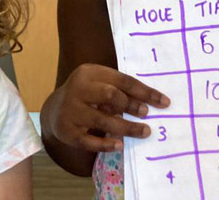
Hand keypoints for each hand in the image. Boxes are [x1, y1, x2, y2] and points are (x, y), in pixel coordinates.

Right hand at [45, 64, 169, 152]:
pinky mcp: (67, 131)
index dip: (145, 91)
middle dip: (132, 105)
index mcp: (89, 73)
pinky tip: (120, 145)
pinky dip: (105, 144)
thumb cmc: (87, 96)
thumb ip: (120, 90)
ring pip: (102, 119)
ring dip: (126, 127)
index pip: (122, 80)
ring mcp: (71, 111)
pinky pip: (89, 141)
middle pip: (110, 95)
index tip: (164, 102)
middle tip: (147, 114)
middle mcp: (78, 89)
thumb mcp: (99, 85)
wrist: (54, 110)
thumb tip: (153, 102)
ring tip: (144, 132)